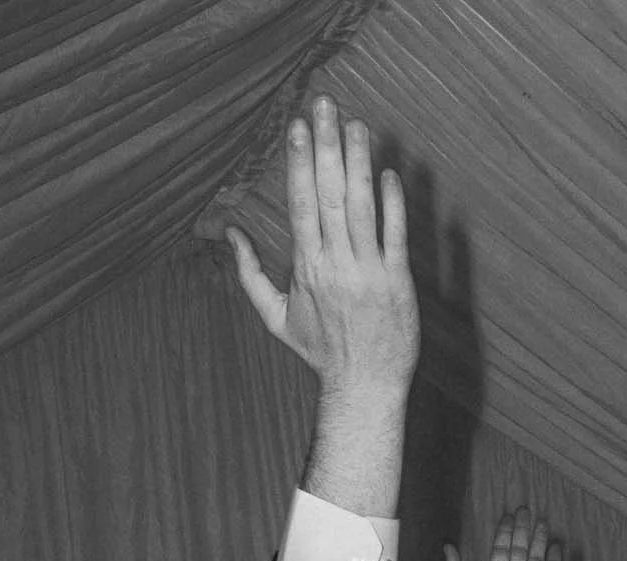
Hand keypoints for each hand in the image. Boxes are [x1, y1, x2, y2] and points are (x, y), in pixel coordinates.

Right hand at [226, 100, 417, 402]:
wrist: (364, 389)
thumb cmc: (321, 353)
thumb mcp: (276, 317)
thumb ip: (250, 274)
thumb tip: (228, 232)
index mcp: (306, 268)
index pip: (300, 204)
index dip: (300, 162)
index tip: (298, 126)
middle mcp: (335, 266)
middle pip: (329, 195)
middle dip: (327, 146)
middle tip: (326, 104)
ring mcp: (368, 274)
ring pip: (361, 208)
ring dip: (359, 163)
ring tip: (357, 125)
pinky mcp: (398, 284)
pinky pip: (395, 236)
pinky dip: (393, 204)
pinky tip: (389, 173)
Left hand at [447, 508, 562, 560]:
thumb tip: (446, 546)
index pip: (501, 550)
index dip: (504, 532)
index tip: (507, 516)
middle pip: (519, 549)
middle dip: (521, 530)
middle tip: (524, 509)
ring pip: (536, 557)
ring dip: (538, 539)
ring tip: (542, 520)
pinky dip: (554, 559)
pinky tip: (556, 544)